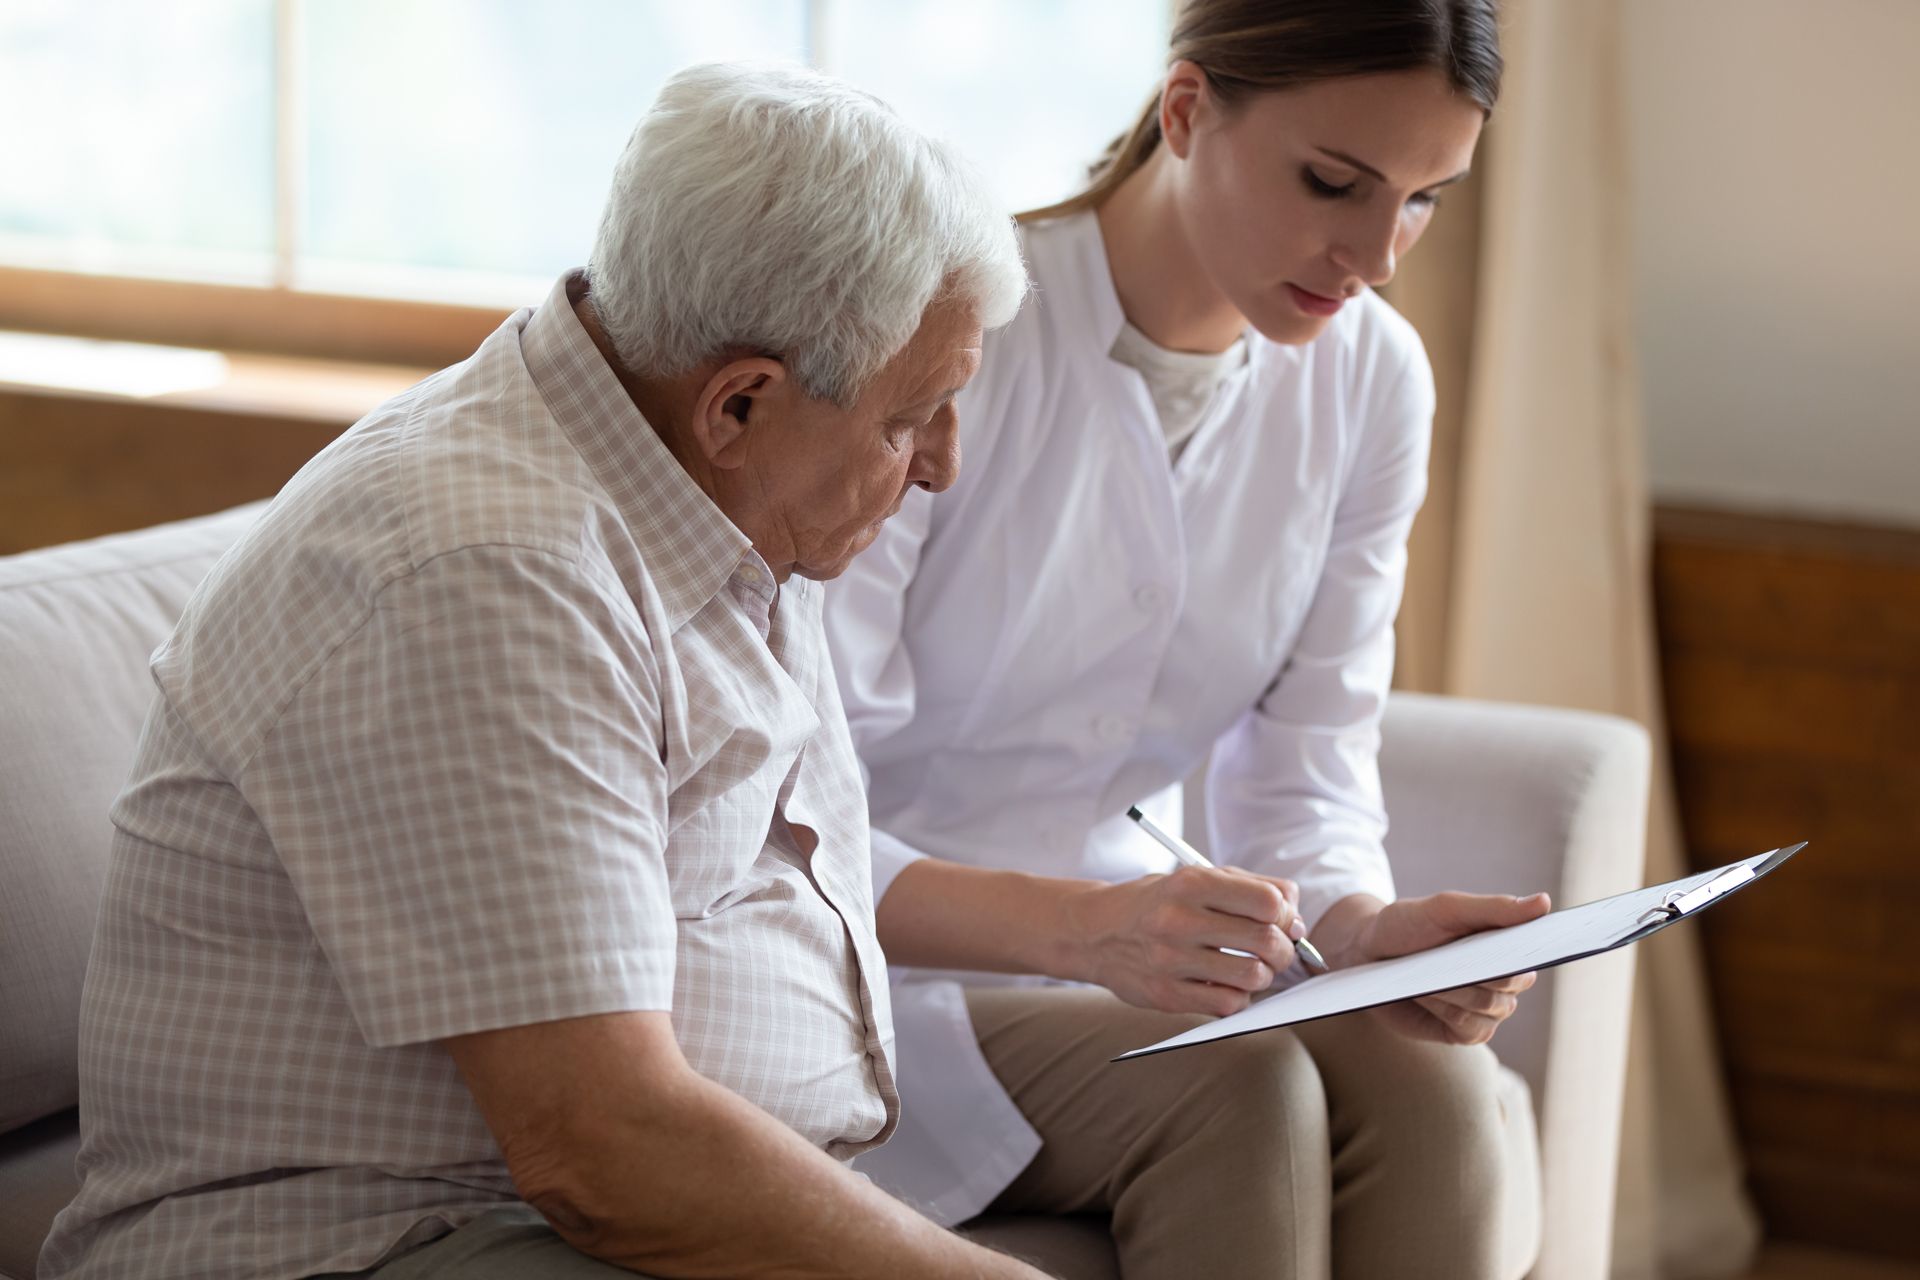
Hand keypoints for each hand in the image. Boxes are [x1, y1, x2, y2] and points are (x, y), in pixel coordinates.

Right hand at [1063, 866, 1303, 1017]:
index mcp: (1190, 883)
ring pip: (1253, 977)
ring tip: (1251, 967)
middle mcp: (1178, 920)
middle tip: (1278, 949)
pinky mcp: (1165, 995)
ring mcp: (1170, 960)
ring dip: (1263, 975)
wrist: (1095, 931)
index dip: (1286, 914)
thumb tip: (1295, 919)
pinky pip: (1228, 1005)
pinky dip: (1239, 997)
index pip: (1268, 901)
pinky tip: (1226, 984)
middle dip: (1285, 948)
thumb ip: (1249, 887)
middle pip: (1266, 940)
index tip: (1283, 920)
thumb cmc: (1158, 903)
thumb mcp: (1195, 878)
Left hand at [1340, 891, 1550, 1045]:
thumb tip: (1544, 903)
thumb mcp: (1445, 908)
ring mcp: (1487, 1010)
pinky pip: (1471, 1029)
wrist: (1366, 954)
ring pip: (1489, 1007)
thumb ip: (1494, 909)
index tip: (1518, 946)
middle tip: (1444, 958)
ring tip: (1424, 974)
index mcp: (1506, 945)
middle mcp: (1504, 980)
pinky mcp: (1465, 1033)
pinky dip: (1447, 1012)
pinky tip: (1424, 995)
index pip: (1532, 953)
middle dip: (1476, 970)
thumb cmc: (1408, 925)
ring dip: (1454, 990)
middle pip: (1511, 983)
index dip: (1530, 952)